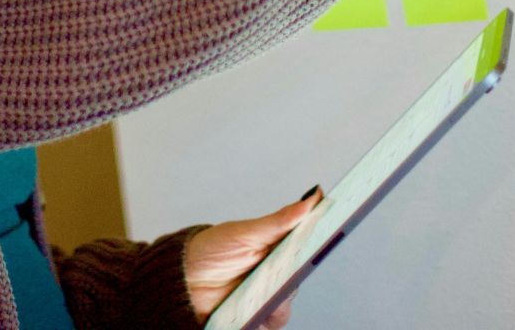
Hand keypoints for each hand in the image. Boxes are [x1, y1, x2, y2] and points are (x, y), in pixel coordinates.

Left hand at [183, 188, 322, 328]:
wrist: (180, 280)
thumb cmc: (212, 251)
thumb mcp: (246, 233)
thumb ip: (280, 220)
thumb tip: (313, 197)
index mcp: (278, 254)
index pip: (309, 252)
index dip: (322, 244)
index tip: (334, 231)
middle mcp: (275, 279)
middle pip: (296, 285)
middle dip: (290, 277)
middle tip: (283, 268)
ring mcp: (263, 302)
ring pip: (282, 310)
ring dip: (272, 301)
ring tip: (257, 292)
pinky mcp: (253, 321)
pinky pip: (266, 326)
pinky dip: (260, 320)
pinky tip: (250, 311)